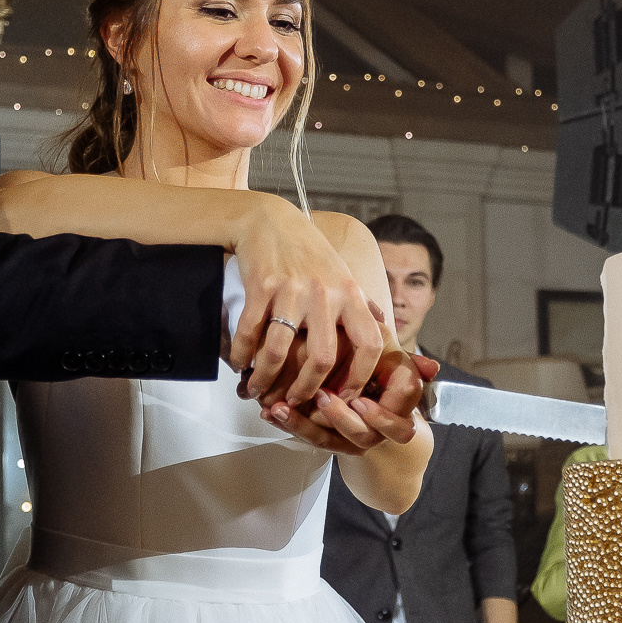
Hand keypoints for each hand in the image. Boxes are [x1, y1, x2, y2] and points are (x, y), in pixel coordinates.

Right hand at [228, 199, 385, 408]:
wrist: (269, 220)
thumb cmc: (308, 251)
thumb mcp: (343, 273)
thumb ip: (362, 303)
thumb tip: (382, 326)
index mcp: (350, 294)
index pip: (368, 344)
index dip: (360, 377)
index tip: (346, 396)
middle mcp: (325, 294)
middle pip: (322, 358)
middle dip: (306, 389)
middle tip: (294, 401)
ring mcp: (292, 291)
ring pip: (278, 351)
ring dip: (265, 378)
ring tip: (257, 391)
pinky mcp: (261, 286)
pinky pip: (250, 332)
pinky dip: (241, 355)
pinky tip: (239, 366)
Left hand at [260, 349, 435, 454]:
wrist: (372, 388)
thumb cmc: (381, 363)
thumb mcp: (393, 353)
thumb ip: (409, 360)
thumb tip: (432, 368)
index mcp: (402, 407)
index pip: (398, 423)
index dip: (381, 416)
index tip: (360, 402)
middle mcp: (380, 429)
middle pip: (363, 435)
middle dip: (340, 420)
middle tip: (321, 399)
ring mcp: (355, 437)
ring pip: (331, 441)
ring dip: (304, 424)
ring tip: (281, 406)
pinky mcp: (330, 440)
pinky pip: (310, 438)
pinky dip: (289, 424)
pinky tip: (270, 411)